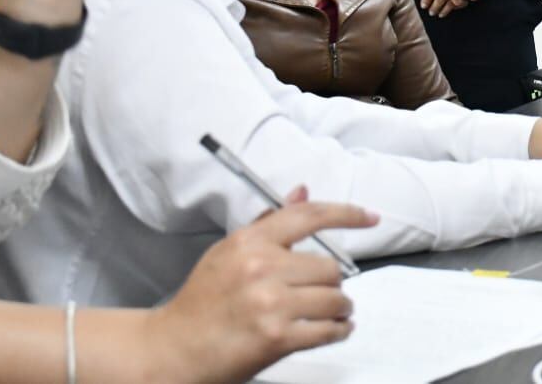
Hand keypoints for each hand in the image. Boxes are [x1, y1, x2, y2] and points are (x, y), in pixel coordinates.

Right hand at [145, 190, 378, 383]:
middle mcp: (262, 268)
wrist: (171, 350)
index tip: (370, 217)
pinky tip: (336, 329)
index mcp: (250, 243)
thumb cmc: (201, 303)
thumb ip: (269, 224)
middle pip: (330, 267)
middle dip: (333, 282)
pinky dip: (338, 331)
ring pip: (335, 298)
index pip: (309, 216)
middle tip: (324, 291)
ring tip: (332, 312)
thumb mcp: (228, 253)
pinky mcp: (277, 338)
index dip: (347, 214)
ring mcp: (270, 304)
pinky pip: (328, 330)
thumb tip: (303, 192)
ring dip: (340, 308)